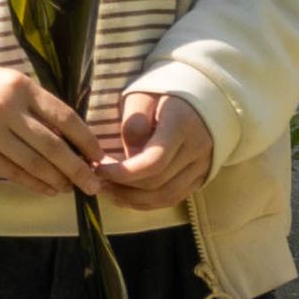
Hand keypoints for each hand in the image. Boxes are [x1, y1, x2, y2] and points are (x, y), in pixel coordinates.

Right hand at [0, 68, 106, 198]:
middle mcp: (3, 109)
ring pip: (35, 164)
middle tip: (93, 185)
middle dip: (78, 169)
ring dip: (58, 180)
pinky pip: (14, 173)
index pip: (64, 118)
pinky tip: (49, 189)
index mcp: (20, 87)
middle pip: (52, 146)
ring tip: (71, 188)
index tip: (100, 158)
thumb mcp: (17, 89)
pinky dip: (35, 185)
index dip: (86, 141)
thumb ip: (43, 111)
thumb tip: (78, 148)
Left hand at [97, 91, 216, 207]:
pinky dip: (148, 203)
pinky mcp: (200, 177)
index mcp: (181, 126)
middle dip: (122, 186)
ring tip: (105, 190)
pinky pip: (174, 198)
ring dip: (132, 199)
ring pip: (166, 196)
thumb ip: (134, 125)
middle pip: (158, 183)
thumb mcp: (143, 97)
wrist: (205, 99)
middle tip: (93, 179)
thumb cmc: (165, 95)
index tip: (96, 168)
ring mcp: (202, 166)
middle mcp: (196, 150)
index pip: (154, 161)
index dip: (123, 172)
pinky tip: (124, 196)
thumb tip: (128, 157)